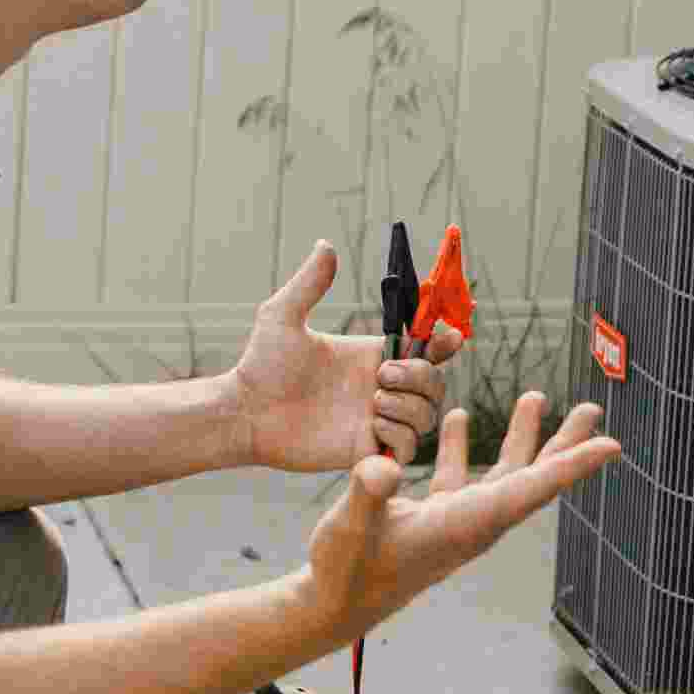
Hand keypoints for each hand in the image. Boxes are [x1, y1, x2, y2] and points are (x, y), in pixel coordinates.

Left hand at [229, 241, 462, 472]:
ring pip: (426, 414)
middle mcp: (380, 386)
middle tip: (381, 374)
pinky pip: (409, 447)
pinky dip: (400, 435)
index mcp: (371, 354)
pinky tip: (371, 426)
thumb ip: (309, 283)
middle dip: (420, 375)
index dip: (444, 342)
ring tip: (373, 402)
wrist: (245, 413)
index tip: (448, 338)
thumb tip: (326, 244)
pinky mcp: (368, 449)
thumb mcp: (283, 316)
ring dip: (409, 406)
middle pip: (434, 382)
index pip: (425, 347)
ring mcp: (376, 419)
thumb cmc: (261, 365)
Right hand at [302, 393, 619, 643]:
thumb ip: (368, 494)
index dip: (573, 466)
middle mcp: (472, 523)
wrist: (332, 606)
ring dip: (521, 437)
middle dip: (564, 443)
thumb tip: (384, 466)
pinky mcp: (434, 520)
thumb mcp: (351, 526)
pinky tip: (462, 418)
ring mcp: (456, 522)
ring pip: (502, 475)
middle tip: (594, 410)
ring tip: (537, 398)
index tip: (612, 446)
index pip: (531, 490)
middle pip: (532, 478)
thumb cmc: (344, 570)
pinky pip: (462, 478)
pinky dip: (465, 448)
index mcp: (466, 524)